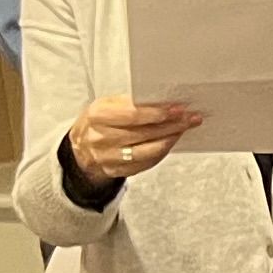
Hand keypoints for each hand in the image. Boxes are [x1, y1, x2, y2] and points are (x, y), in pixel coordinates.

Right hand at [66, 95, 204, 182]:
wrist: (81, 146)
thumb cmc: (101, 120)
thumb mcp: (108, 104)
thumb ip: (132, 103)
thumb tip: (166, 101)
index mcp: (97, 115)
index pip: (132, 115)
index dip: (158, 113)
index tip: (178, 109)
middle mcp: (100, 138)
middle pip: (144, 133)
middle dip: (172, 125)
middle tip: (191, 118)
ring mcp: (107, 157)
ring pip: (147, 150)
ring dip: (170, 139)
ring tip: (184, 129)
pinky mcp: (116, 171)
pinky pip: (146, 163)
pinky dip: (162, 152)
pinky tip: (171, 141)